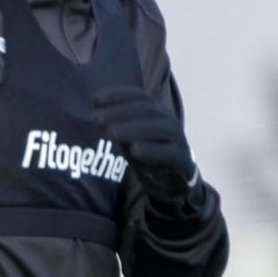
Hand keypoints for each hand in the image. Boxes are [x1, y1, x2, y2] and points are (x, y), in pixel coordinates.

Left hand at [92, 86, 198, 203]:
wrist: (173, 181)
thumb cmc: (148, 154)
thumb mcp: (130, 138)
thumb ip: (117, 126)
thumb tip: (97, 114)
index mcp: (157, 111)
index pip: (139, 97)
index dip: (118, 95)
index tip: (95, 99)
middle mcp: (168, 121)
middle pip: (147, 110)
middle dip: (121, 112)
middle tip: (98, 118)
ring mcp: (178, 139)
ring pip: (160, 129)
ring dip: (134, 128)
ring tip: (112, 132)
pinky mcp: (181, 160)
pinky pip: (169, 153)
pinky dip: (152, 150)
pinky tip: (134, 151)